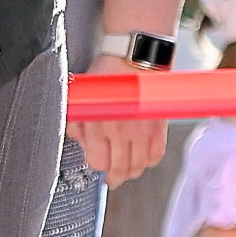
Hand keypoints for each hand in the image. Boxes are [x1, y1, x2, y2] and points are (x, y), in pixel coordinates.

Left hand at [71, 54, 168, 185]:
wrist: (134, 58)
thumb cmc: (108, 76)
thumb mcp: (82, 99)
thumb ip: (77, 124)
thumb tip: (82, 144)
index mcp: (99, 125)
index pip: (98, 162)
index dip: (96, 165)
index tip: (98, 162)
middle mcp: (121, 131)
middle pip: (120, 169)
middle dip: (114, 176)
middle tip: (112, 178)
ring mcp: (142, 131)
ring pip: (138, 166)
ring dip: (131, 170)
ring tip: (127, 168)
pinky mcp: (158, 127)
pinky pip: (156, 155)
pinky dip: (149, 160)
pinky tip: (142, 157)